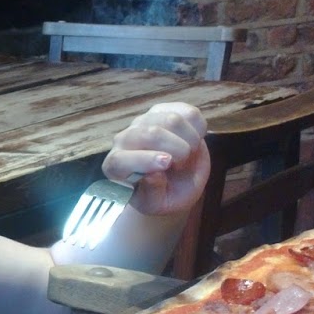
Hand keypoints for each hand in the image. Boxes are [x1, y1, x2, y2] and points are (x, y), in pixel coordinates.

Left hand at [102, 102, 209, 216]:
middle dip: (176, 149)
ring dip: (190, 141)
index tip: (167, 164)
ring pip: (172, 120)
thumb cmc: (164, 195)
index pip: (120, 159)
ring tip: (187, 155)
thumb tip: (152, 176)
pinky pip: (188, 113)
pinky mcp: (165, 109)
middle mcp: (125, 139)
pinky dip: (198, 129)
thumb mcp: (158, 204)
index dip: (144, 160)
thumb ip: (152, 194)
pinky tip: (194, 140)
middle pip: (150, 133)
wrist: (178, 181)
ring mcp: (145, 121)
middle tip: (182, 164)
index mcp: (115, 167)